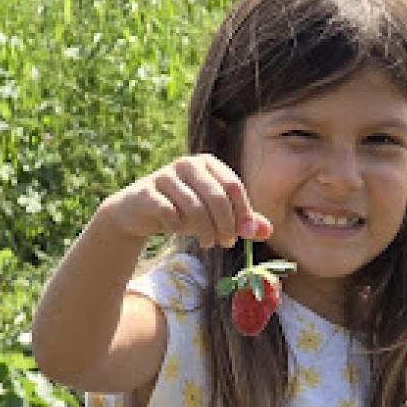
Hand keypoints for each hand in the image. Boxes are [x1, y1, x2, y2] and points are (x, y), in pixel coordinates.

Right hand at [103, 155, 271, 251]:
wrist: (139, 212)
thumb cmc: (183, 210)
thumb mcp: (215, 215)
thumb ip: (240, 220)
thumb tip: (267, 231)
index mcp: (208, 163)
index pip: (233, 186)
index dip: (243, 212)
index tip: (245, 234)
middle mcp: (187, 164)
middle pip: (216, 196)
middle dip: (225, 225)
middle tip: (226, 243)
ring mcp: (165, 176)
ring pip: (194, 207)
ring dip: (205, 231)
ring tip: (209, 243)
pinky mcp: (147, 192)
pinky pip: (169, 212)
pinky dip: (178, 227)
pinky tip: (179, 231)